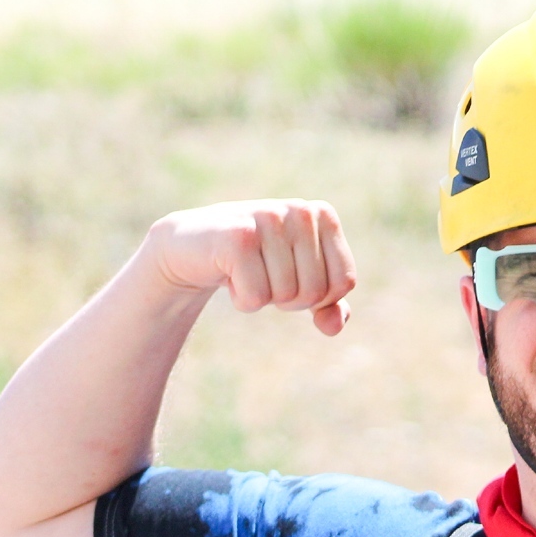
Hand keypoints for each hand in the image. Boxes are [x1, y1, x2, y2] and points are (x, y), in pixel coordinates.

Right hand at [145, 200, 356, 334]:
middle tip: (264, 275)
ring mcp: (269, 219)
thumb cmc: (255, 264)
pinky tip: (228, 274)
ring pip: (287, 295)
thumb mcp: (299, 282)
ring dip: (264, 297)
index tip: (293, 277)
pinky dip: (242, 300)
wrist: (191, 248)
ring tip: (245, 271)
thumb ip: (328, 306)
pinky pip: (257, 297)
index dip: (320, 297)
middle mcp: (300, 210)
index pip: (344, 282)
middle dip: (290, 299)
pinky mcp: (238, 238)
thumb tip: (334, 325)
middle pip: (316, 292)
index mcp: (323, 215)